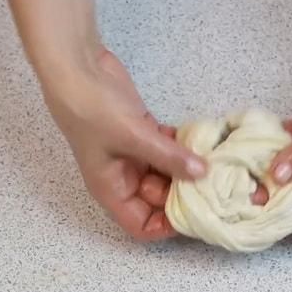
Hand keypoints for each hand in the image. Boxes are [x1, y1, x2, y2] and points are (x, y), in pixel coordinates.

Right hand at [46, 49, 206, 239]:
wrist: (76, 65)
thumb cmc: (91, 108)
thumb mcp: (132, 136)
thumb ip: (168, 157)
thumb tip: (203, 174)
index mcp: (111, 189)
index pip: (141, 225)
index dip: (166, 226)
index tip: (196, 213)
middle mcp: (123, 177)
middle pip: (159, 200)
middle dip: (184, 195)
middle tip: (216, 185)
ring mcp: (134, 154)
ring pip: (167, 174)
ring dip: (187, 170)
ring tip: (216, 165)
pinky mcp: (142, 132)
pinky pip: (168, 149)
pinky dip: (183, 147)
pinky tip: (203, 142)